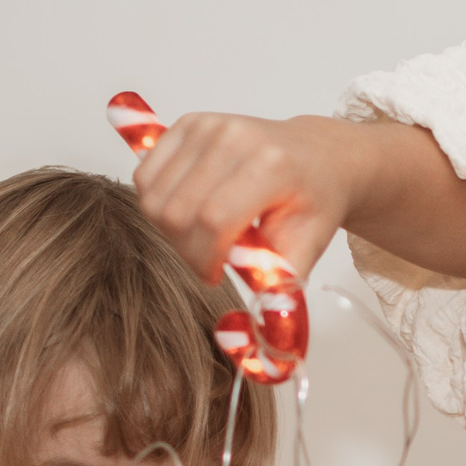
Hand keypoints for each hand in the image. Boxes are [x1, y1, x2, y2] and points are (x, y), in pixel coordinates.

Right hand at [133, 112, 465, 285]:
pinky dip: (159, 203)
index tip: (218, 274)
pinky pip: (145, 175)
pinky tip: (193, 209)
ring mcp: (210, 126)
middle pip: (176, 210)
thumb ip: (282, 293)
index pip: (212, 219)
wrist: (319, 157)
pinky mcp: (188, 123)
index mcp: (271, 165)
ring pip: (153, 195)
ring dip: (172, 229)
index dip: (206, 257)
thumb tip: (263, 342)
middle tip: (213, 259)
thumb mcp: (307, 250)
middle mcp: (236, 136)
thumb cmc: (313, 202)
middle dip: (187, 249)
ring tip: (208, 234)